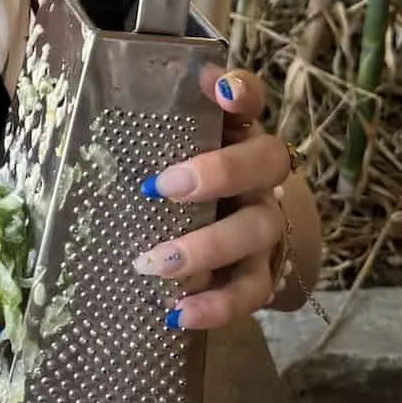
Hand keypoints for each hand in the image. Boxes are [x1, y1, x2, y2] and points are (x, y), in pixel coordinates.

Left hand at [132, 65, 310, 329]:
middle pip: (266, 161)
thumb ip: (156, 125)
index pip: (251, 98)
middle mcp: (260, 175)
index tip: (221, 91)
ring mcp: (265, 225)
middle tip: (163, 187)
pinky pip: (250, 291)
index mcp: (236, 133)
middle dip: (219, 172)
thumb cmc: (185, 182)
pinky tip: (178, 314)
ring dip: (207, 247)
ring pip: (256, 230)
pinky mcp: (261, 274)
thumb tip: (135, 89)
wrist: (231, 238)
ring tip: (157, 263)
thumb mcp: (170, 152)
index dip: (242, 90)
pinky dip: (216, 304)